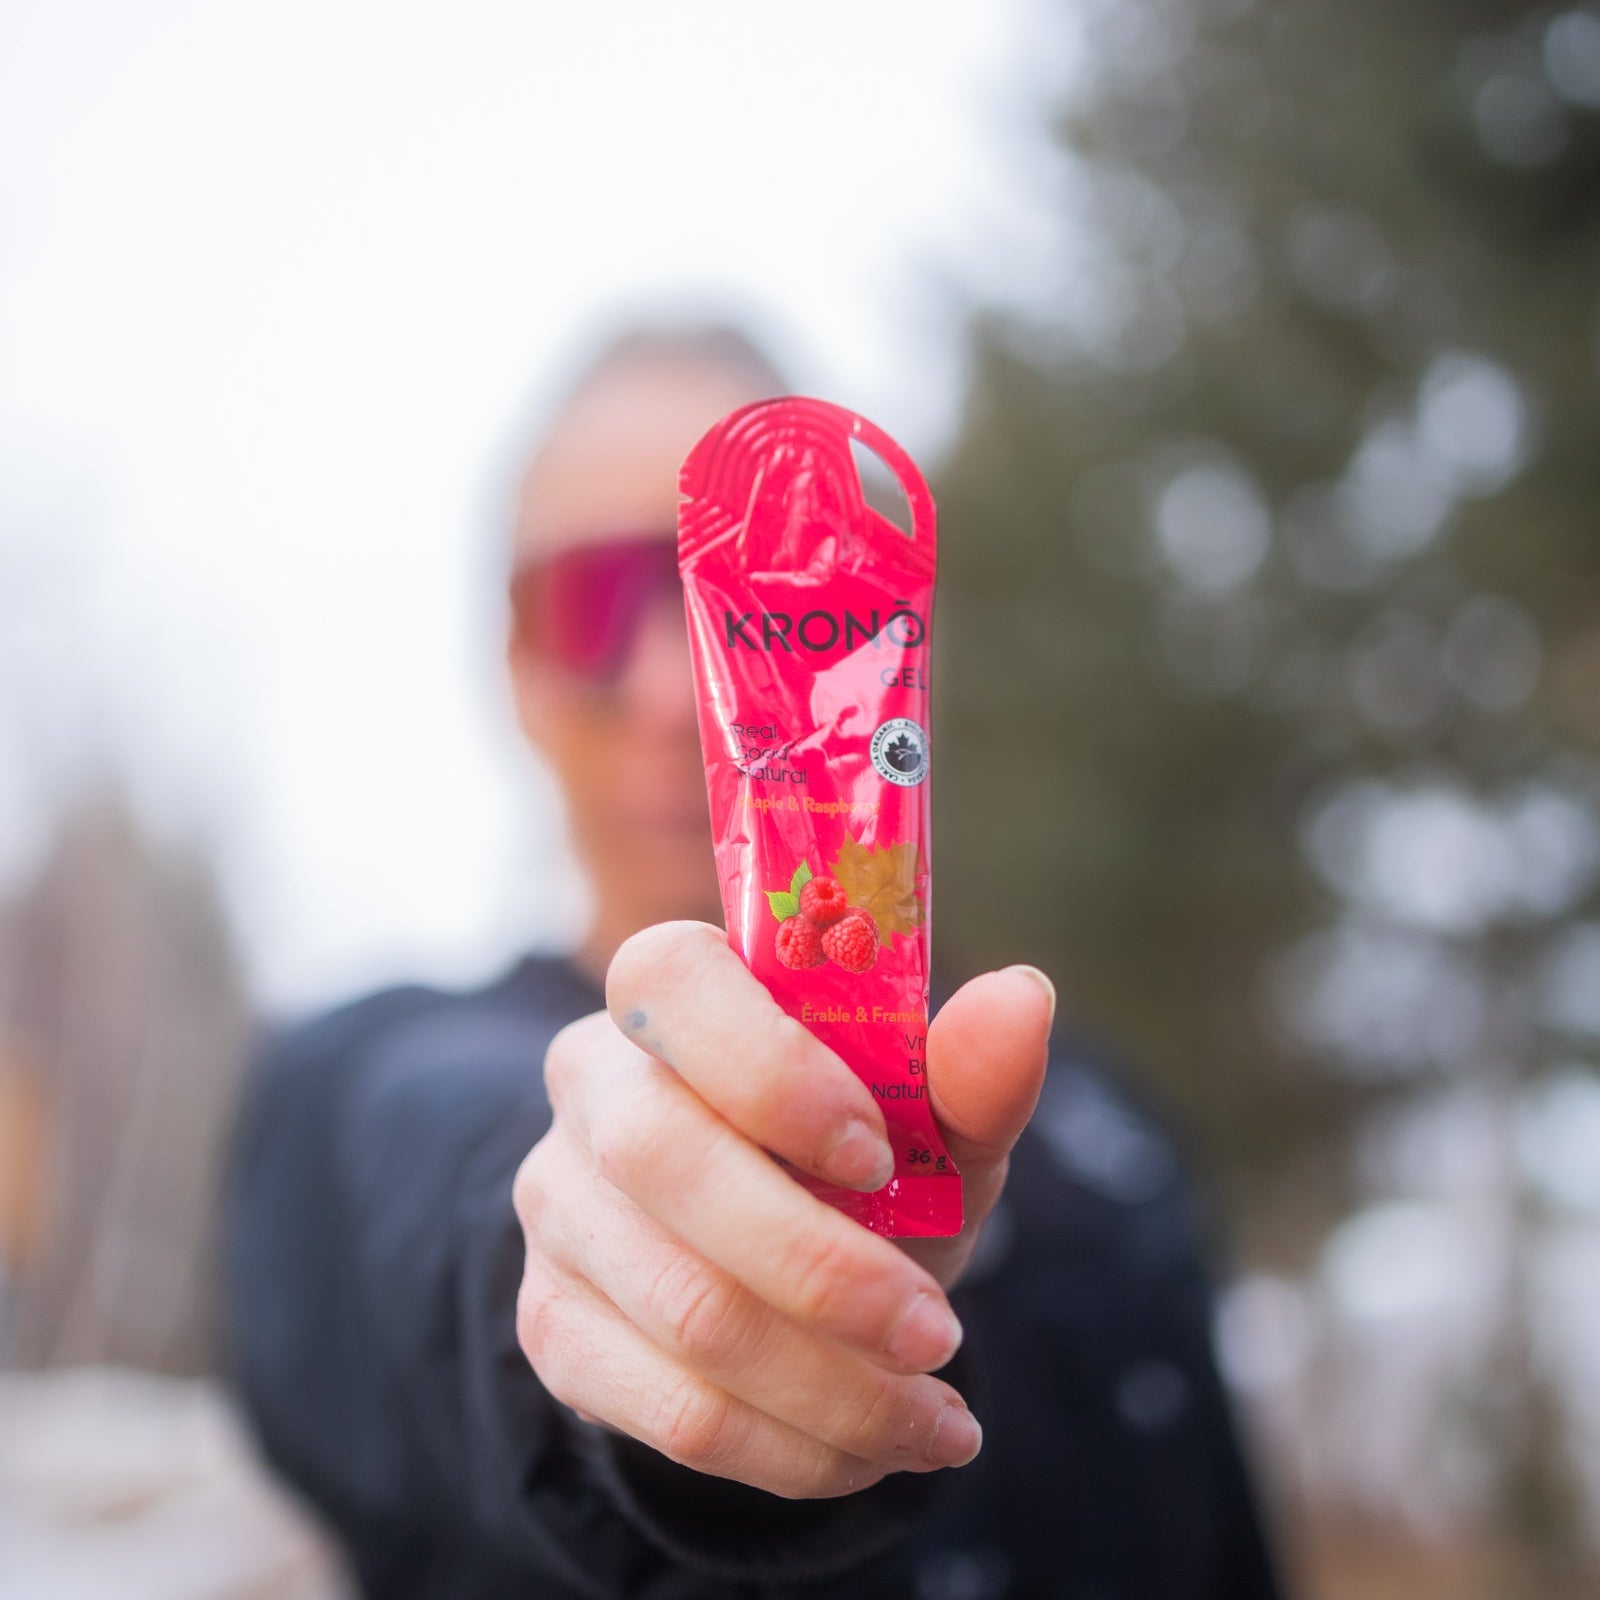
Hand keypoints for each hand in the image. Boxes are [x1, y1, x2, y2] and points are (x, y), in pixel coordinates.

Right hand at [512, 921, 1053, 1498]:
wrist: (782, 1276)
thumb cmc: (861, 1166)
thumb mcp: (925, 1119)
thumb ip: (970, 1069)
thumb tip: (1025, 997)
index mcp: (670, 994)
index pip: (671, 983)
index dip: (771, 1070)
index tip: (877, 1157)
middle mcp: (592, 1084)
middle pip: (663, 1160)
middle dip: (824, 1269)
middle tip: (938, 1336)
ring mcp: (558, 1208)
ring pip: (684, 1309)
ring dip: (835, 1388)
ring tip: (935, 1418)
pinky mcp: (554, 1325)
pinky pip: (669, 1412)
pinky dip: (794, 1450)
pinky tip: (868, 1451)